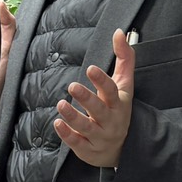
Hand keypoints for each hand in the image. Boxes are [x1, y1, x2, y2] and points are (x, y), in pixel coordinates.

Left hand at [53, 28, 133, 167]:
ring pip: (87, 128)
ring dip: (73, 117)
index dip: (102, 80)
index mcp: (118, 103)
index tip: (91, 68)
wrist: (120, 148)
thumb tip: (119, 32)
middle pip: (99, 110)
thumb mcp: (124, 85)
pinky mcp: (88, 149)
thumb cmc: (118, 109)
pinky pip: (78, 143)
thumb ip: (124, 58)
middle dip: (86, 98)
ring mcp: (100, 136)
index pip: (112, 90)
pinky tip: (58, 124)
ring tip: (61, 104)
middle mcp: (111, 120)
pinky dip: (68, 135)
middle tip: (72, 86)